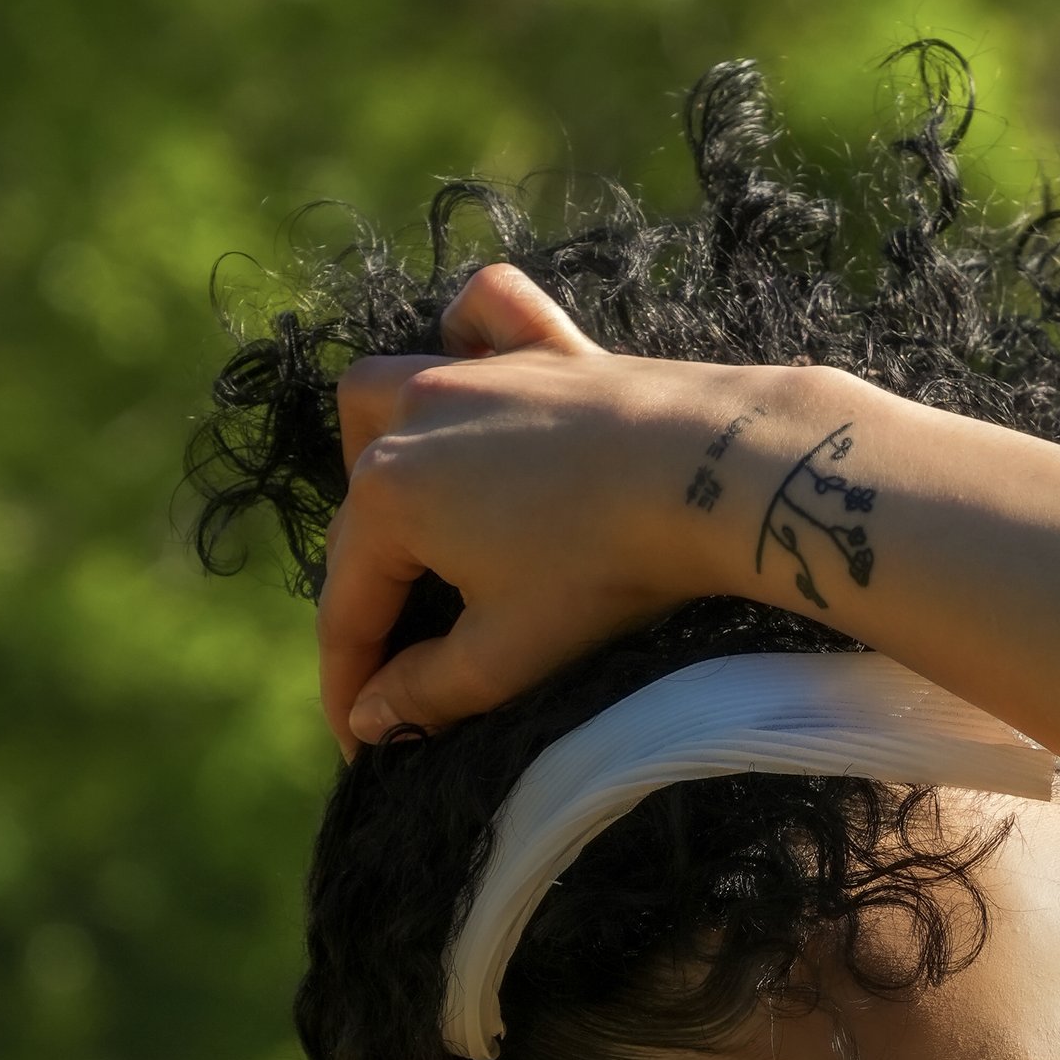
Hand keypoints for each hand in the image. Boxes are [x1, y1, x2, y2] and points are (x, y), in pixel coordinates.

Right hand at [318, 264, 735, 752]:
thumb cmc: (606, 568)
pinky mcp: (548, 345)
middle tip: (401, 662)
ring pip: (389, 390)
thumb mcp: (508, 654)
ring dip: (377, 448)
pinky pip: (485, 312)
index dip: (348, 687)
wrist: (713, 473)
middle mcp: (415, 416)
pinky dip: (468, 334)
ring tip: (411, 513)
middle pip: (361, 512)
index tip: (361, 746)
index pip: (346, 606)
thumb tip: (370, 717)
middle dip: (367, 592)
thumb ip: (426, 693)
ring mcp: (480, 369)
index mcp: (390, 495)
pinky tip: (475, 365)